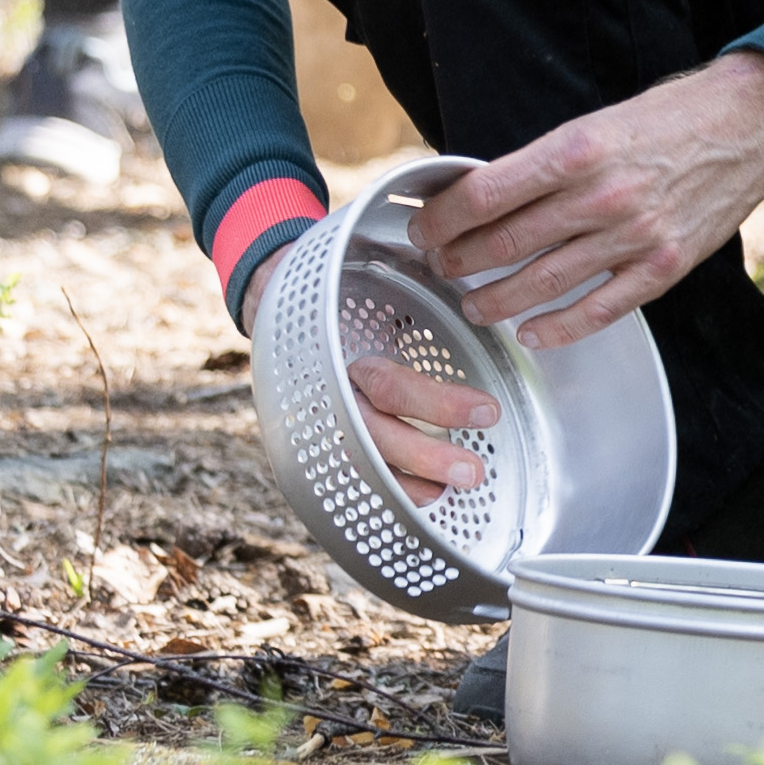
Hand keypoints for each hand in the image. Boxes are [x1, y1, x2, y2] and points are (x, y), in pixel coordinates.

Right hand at [246, 248, 504, 506]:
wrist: (274, 291)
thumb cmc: (338, 285)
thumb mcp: (366, 276)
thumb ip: (410, 282)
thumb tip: (471, 267)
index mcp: (335, 349)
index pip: (386, 386)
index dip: (439, 404)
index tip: (489, 414)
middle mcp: (323, 390)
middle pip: (373, 434)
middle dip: (425, 456)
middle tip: (474, 472)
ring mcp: (318, 416)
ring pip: (362, 458)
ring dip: (412, 479)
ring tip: (460, 486)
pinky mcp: (317, 434)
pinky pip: (352, 470)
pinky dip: (388, 488)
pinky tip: (426, 498)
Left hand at [410, 53, 763, 351]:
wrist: (751, 122)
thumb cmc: (671, 118)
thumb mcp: (596, 122)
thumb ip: (544, 163)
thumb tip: (480, 196)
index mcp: (579, 149)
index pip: (485, 195)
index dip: (441, 219)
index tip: (423, 228)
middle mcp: (603, 195)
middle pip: (504, 244)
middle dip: (458, 260)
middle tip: (439, 266)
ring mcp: (635, 236)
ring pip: (541, 284)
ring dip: (494, 300)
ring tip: (473, 303)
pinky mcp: (664, 266)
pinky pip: (598, 311)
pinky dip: (556, 328)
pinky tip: (531, 331)